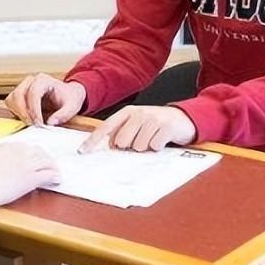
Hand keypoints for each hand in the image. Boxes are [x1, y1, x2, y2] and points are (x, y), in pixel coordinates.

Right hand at [0, 142, 59, 215]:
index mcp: (6, 146)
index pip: (26, 147)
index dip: (33, 154)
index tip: (35, 158)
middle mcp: (19, 152)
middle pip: (39, 152)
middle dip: (45, 158)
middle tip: (49, 165)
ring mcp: (27, 164)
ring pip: (47, 162)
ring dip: (53, 167)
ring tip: (56, 173)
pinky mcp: (31, 178)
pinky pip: (49, 175)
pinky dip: (55, 177)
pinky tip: (57, 180)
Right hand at [5, 74, 85, 126]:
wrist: (68, 95)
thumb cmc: (69, 98)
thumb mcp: (72, 106)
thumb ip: (63, 114)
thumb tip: (50, 122)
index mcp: (43, 80)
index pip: (33, 93)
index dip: (34, 110)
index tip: (39, 124)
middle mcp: (30, 81)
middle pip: (18, 95)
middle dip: (24, 113)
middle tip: (33, 126)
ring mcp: (22, 87)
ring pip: (11, 100)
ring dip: (19, 114)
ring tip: (31, 123)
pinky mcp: (18, 95)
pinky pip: (10, 104)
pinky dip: (16, 114)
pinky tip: (26, 120)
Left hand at [79, 105, 196, 153]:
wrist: (182, 118)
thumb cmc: (155, 125)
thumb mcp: (137, 124)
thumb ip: (122, 132)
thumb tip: (110, 147)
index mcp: (127, 113)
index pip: (106, 127)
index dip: (93, 140)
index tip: (82, 151)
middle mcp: (138, 114)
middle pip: (122, 141)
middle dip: (130, 146)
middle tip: (141, 140)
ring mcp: (152, 119)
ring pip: (138, 146)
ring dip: (146, 147)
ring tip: (153, 139)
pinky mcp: (166, 127)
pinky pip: (154, 146)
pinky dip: (158, 147)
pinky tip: (162, 140)